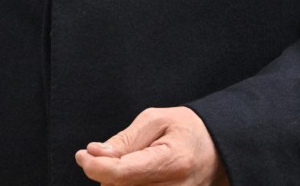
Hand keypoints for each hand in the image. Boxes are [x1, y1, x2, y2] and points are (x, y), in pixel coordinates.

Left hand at [75, 106, 228, 184]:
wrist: (217, 149)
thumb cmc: (186, 129)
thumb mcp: (155, 120)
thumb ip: (124, 140)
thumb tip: (94, 154)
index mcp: (172, 162)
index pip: (122, 173)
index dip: (95, 165)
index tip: (83, 155)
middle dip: (106, 173)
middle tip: (111, 155)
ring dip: (117, 182)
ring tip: (131, 164)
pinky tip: (133, 178)